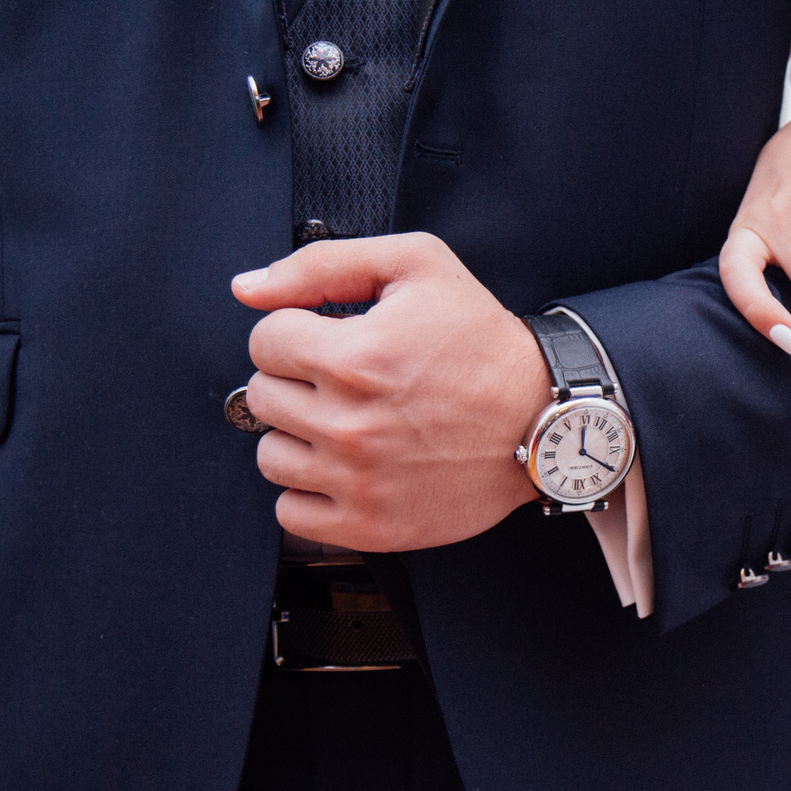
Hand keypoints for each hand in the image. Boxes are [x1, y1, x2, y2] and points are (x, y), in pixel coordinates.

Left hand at [234, 234, 552, 550]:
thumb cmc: (484, 343)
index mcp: (356, 358)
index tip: (332, 341)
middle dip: (298, 382)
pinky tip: (347, 468)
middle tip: (345, 382)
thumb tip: (247, 289)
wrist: (543, 419)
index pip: (264, 341)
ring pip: (270, 456)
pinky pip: (291, 514)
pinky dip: (310, 493)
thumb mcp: (418, 266)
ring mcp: (358, 481)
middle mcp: (351, 423)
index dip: (297, 332)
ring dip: (299, 438)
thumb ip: (323, 264)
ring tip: (347, 424)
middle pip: (262, 397)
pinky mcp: (371, 525)